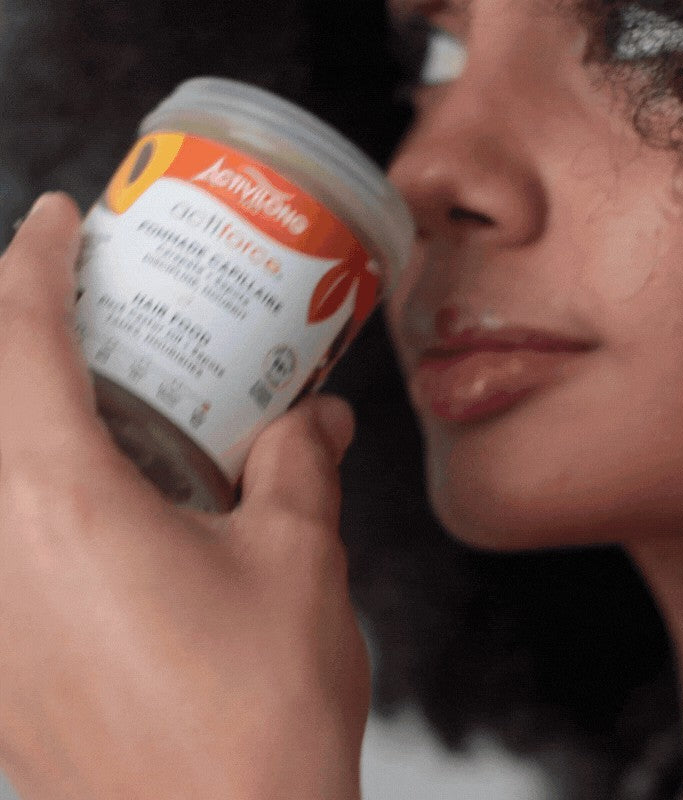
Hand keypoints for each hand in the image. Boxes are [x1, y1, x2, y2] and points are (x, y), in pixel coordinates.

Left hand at [0, 194, 368, 799]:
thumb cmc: (256, 714)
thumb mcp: (298, 558)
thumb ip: (300, 465)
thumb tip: (317, 420)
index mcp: (62, 506)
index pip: (15, 343)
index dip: (29, 262)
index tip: (56, 219)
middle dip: (25, 331)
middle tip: (95, 306)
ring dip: (36, 414)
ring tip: (116, 400)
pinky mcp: (5, 665)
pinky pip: (9, 540)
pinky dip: (44, 488)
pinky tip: (120, 504)